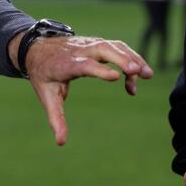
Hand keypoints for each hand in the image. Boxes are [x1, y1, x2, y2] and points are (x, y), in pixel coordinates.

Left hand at [13, 34, 152, 145]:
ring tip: (148, 75)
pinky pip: (117, 46)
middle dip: (122, 59)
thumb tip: (61, 142)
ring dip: (132, 57)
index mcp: (66, 64)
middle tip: (139, 72)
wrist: (37, 48)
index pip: (84, 65)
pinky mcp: (97, 42)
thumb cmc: (44, 74)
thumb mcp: (47, 97)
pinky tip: (138, 74)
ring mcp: (90, 44)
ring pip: (114, 45)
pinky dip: (130, 57)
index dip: (99, 70)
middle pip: (103, 49)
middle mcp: (80, 51)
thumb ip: (56, 119)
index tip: (116, 77)